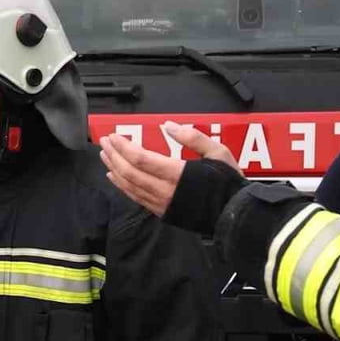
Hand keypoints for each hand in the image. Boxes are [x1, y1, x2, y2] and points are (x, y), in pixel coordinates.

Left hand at [100, 122, 237, 216]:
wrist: (234, 215)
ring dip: (115, 169)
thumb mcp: (218, 152)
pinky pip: (136, 197)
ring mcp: (162, 203)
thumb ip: (193, 137)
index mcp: (178, 174)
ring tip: (106, 155)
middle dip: (114, 156)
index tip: (114, 136)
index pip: (141, 159)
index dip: (124, 147)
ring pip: (130, 186)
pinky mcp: (162, 212)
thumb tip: (170, 125)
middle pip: (130, 172)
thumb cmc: (228, 182)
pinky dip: (122, 185)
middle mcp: (165, 190)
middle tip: (105, 142)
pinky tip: (115, 176)